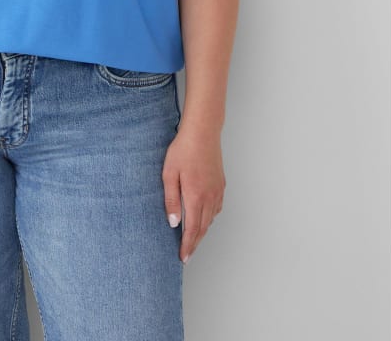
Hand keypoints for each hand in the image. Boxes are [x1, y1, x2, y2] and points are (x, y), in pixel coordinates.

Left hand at [162, 125, 225, 263]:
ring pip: (211, 219)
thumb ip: (171, 200)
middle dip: (195, 243)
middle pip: (203, 228)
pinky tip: (204, 216)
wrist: (202, 132)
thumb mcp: (169, 174)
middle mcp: (209, 198)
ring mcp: (217, 191)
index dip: (188, 246)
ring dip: (202, 231)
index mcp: (196, 197)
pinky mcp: (221, 184)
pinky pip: (217, 207)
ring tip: (193, 239)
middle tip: (188, 254)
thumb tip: (174, 223)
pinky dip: (210, 217)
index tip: (183, 258)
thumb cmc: (182, 150)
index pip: (192, 229)